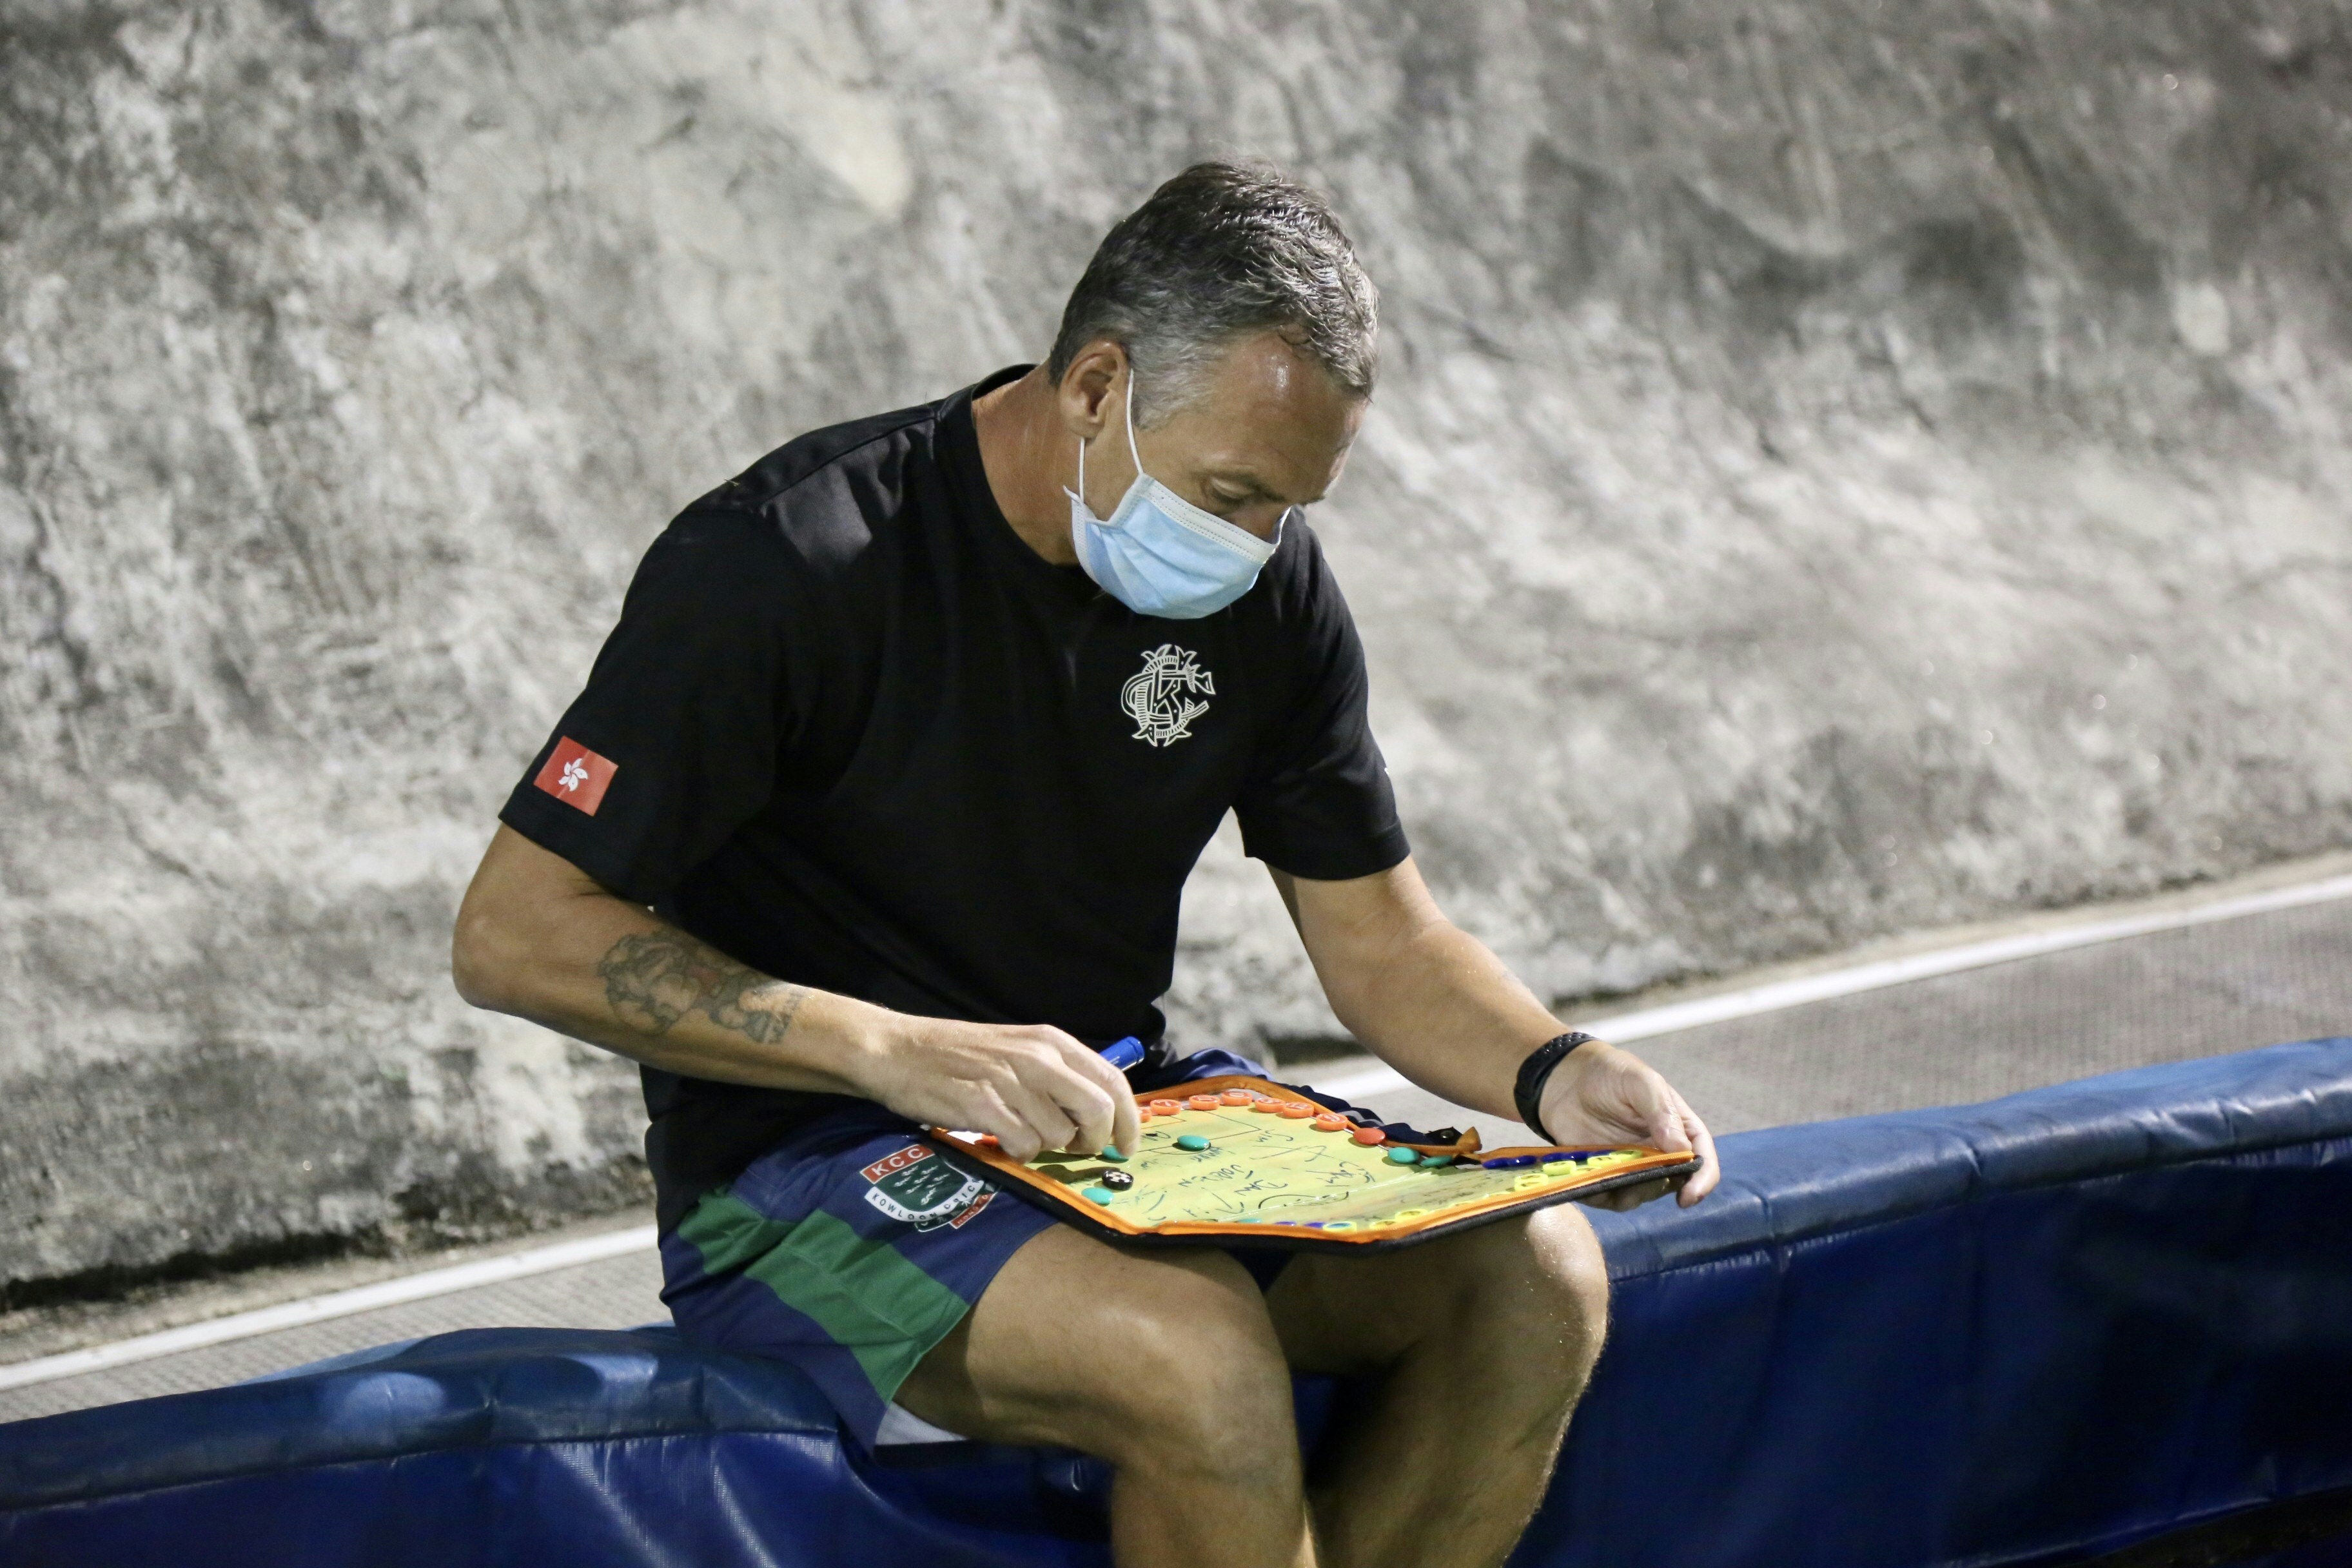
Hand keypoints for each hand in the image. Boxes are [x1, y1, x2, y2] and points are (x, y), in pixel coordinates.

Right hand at [852, 1016, 1141, 1162]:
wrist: (897, 1051)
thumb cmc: (959, 1056)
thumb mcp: (1018, 1049)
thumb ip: (1058, 1076)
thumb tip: (1099, 1114)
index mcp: (1051, 1042)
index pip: (1112, 1081)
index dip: (1128, 1120)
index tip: (1126, 1146)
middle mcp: (1037, 1057)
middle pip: (1097, 1111)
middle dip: (1093, 1140)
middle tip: (1074, 1150)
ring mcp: (1009, 1080)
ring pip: (1059, 1134)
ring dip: (1045, 1147)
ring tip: (1019, 1135)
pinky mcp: (982, 1104)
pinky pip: (1023, 1145)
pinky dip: (1018, 1153)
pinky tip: (1001, 1141)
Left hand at [1537, 1041, 1719, 1210]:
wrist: (1567, 1079)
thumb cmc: (1612, 1075)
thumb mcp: (1641, 1082)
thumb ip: (1662, 1112)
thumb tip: (1683, 1151)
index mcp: (1679, 1130)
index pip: (1702, 1160)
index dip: (1702, 1181)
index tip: (1688, 1196)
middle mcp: (1660, 1154)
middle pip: (1671, 1183)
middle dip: (1657, 1185)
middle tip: (1635, 1173)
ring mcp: (1632, 1167)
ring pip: (1640, 1195)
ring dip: (1627, 1192)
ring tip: (1606, 1172)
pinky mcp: (1605, 1175)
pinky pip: (1608, 1197)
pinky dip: (1600, 1195)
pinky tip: (1586, 1182)